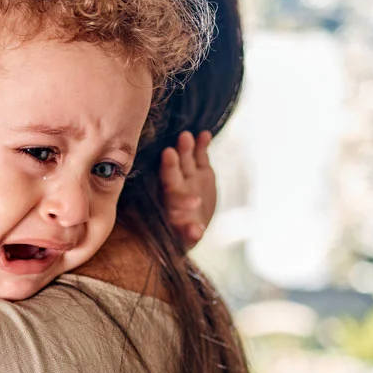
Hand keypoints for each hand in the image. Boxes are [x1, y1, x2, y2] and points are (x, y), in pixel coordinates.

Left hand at [160, 130, 215, 249]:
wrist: (194, 226)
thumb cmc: (183, 236)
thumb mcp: (187, 238)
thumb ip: (191, 234)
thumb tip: (197, 233)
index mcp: (168, 203)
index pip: (167, 191)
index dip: (169, 183)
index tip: (167, 167)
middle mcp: (176, 187)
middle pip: (172, 173)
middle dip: (172, 163)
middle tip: (170, 151)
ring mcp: (188, 177)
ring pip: (185, 161)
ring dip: (186, 149)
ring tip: (187, 136)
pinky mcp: (201, 172)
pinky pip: (200, 156)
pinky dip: (202, 145)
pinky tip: (205, 134)